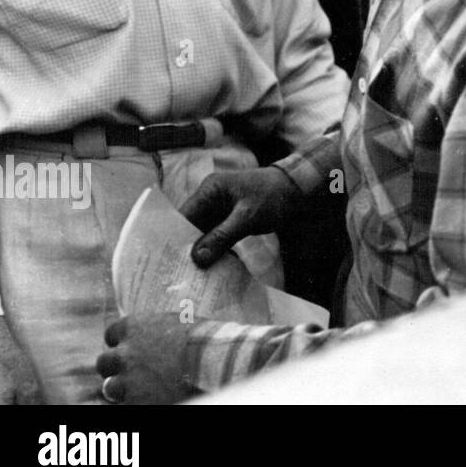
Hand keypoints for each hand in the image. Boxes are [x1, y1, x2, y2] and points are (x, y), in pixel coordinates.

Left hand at [97, 315, 195, 404]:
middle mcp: (124, 353)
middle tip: (131, 372)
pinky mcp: (134, 403)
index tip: (131, 347)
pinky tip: (157, 397)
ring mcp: (126, 381)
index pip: (112, 333)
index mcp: (133, 327)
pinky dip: (140, 402)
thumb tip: (164, 333)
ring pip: (111, 388)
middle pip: (105, 362)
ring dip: (124, 388)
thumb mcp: (180, 323)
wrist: (212, 362)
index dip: (122, 342)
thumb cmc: (204, 338)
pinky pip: (129, 404)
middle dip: (116, 368)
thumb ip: (161, 329)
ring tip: (146, 389)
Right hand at [181, 167, 302, 267]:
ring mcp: (220, 208)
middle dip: (187, 249)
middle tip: (177, 276)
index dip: (174, 239)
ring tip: (191, 277)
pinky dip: (214, 250)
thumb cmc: (274, 196)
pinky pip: (216, 236)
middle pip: (191, 227)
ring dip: (201, 252)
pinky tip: (211, 268)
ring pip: (203, 233)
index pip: (184, 216)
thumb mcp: (248, 217)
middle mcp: (210, 198)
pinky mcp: (229, 218)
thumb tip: (197, 258)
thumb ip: (222, 236)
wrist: (299, 189)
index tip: (167, 263)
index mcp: (210, 189)